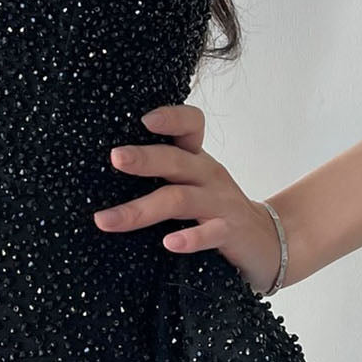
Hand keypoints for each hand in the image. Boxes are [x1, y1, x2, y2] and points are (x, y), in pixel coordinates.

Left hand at [92, 103, 283, 294]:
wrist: (266, 243)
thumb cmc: (215, 211)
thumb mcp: (191, 185)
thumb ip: (160, 176)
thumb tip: (95, 175)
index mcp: (196, 159)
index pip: (190, 124)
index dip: (170, 118)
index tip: (142, 120)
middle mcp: (208, 175)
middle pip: (175, 160)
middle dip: (143, 158)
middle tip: (114, 158)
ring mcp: (220, 203)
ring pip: (180, 199)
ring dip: (141, 210)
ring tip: (107, 220)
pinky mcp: (231, 232)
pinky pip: (210, 233)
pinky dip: (190, 238)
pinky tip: (170, 242)